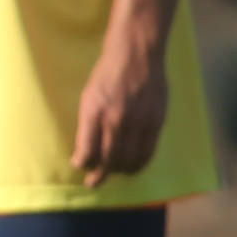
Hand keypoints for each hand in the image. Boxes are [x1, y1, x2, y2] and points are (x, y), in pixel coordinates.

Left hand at [73, 43, 168, 185]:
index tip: (79, 166)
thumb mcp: (88, 95)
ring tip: (113, 174)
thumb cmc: (107, 73)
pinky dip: (140, 163)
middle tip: (93, 183)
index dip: (82, 163)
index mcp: (94, 112)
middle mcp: (117, 119)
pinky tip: (133, 167)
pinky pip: (148, 151)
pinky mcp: (157, 121)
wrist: (136, 53)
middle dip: (99, 176)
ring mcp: (139, 121)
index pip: (87, 150)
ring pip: (129, 159)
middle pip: (108, 160)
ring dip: (119, 171)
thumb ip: (89, 123)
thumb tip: (88, 149)